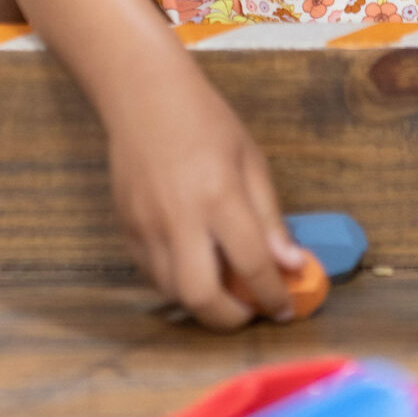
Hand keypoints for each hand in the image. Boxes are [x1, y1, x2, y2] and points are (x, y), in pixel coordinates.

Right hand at [104, 58, 305, 329]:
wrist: (143, 97)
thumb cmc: (205, 121)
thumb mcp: (251, 161)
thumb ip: (270, 218)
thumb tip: (292, 265)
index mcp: (219, 198)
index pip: (252, 265)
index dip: (274, 296)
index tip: (286, 309)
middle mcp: (179, 219)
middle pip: (201, 298)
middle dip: (231, 319)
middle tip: (249, 309)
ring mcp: (146, 227)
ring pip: (173, 293)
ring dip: (203, 303)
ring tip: (224, 287)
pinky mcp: (125, 229)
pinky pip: (152, 275)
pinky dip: (177, 283)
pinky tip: (194, 264)